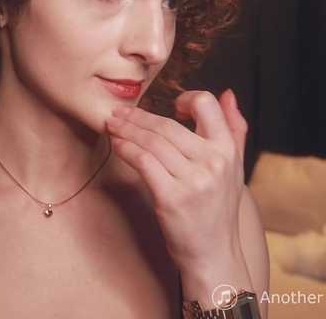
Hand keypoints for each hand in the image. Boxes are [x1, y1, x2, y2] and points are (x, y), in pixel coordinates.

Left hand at [105, 89, 247, 268]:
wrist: (213, 253)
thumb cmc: (218, 208)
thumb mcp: (234, 167)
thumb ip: (233, 129)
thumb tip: (226, 93)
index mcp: (227, 150)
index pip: (207, 104)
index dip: (186, 98)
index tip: (170, 104)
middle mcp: (213, 162)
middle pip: (167, 124)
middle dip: (137, 117)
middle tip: (118, 113)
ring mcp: (193, 180)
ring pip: (151, 141)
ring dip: (126, 130)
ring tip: (112, 125)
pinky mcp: (171, 197)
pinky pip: (143, 161)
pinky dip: (126, 149)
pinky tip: (117, 144)